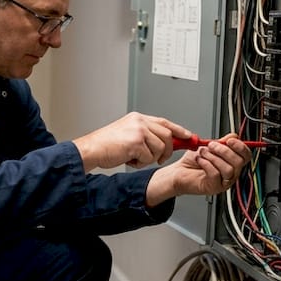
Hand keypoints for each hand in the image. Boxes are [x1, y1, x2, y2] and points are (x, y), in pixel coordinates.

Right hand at [72, 113, 189, 171]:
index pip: (164, 122)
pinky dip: (140, 163)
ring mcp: (138, 131)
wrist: (91, 149)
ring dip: (150, 159)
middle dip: (167, 150)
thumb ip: (145, 134)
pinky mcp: (136, 142)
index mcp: (138, 118)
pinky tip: (129, 160)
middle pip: (167, 135)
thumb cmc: (105, 145)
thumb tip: (165, 142)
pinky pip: (149, 157)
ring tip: (136, 159)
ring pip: (159, 148)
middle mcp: (139, 122)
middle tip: (160, 159)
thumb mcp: (127, 133)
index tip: (189, 136)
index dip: (178, 130)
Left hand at [146, 134, 252, 204]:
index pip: (246, 155)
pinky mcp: (213, 187)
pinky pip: (216, 174)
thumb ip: (222, 142)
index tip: (230, 140)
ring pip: (228, 169)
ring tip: (202, 153)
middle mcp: (230, 173)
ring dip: (214, 157)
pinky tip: (200, 160)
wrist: (178, 172)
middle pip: (239, 162)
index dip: (240, 147)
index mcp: (232, 162)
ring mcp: (223, 182)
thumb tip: (233, 136)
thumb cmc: (192, 162)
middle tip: (211, 146)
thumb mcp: (208, 147)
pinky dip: (206, 164)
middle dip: (224, 151)